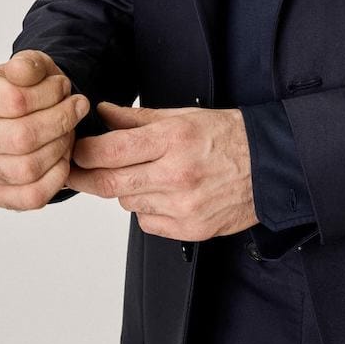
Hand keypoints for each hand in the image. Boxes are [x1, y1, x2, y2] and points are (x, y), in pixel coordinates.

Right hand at [0, 50, 91, 209]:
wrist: (27, 115)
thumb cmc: (28, 89)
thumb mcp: (31, 66)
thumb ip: (28, 64)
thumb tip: (22, 72)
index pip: (16, 100)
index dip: (50, 93)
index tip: (65, 87)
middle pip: (22, 137)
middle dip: (61, 120)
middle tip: (77, 108)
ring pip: (28, 168)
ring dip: (60, 147)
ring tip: (69, 130)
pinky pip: (32, 195)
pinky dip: (57, 177)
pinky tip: (63, 156)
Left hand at [65, 102, 259, 239]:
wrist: (270, 166)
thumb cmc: (227, 136)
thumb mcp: (182, 116)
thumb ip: (137, 119)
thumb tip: (103, 113)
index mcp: (172, 140)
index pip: (110, 150)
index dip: (83, 152)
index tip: (74, 149)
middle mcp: (176, 174)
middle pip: (110, 184)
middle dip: (85, 177)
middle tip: (74, 170)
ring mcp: (183, 206)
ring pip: (127, 203)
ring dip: (124, 189)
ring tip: (145, 174)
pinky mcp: (190, 230)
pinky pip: (147, 222)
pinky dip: (146, 209)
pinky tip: (165, 193)